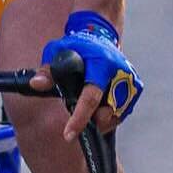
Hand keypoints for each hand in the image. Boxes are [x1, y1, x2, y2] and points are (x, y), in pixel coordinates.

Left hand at [30, 11, 142, 140]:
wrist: (101, 37)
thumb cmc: (77, 46)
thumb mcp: (57, 51)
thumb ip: (48, 70)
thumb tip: (36, 84)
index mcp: (103, 63)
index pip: (91, 97)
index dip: (79, 118)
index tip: (68, 135)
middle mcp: (121, 73)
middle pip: (106, 112)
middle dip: (90, 119)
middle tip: (77, 111)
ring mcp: (131, 83)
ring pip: (114, 116)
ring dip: (98, 118)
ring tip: (87, 104)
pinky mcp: (136, 90)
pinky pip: (120, 114)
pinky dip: (107, 116)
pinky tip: (98, 106)